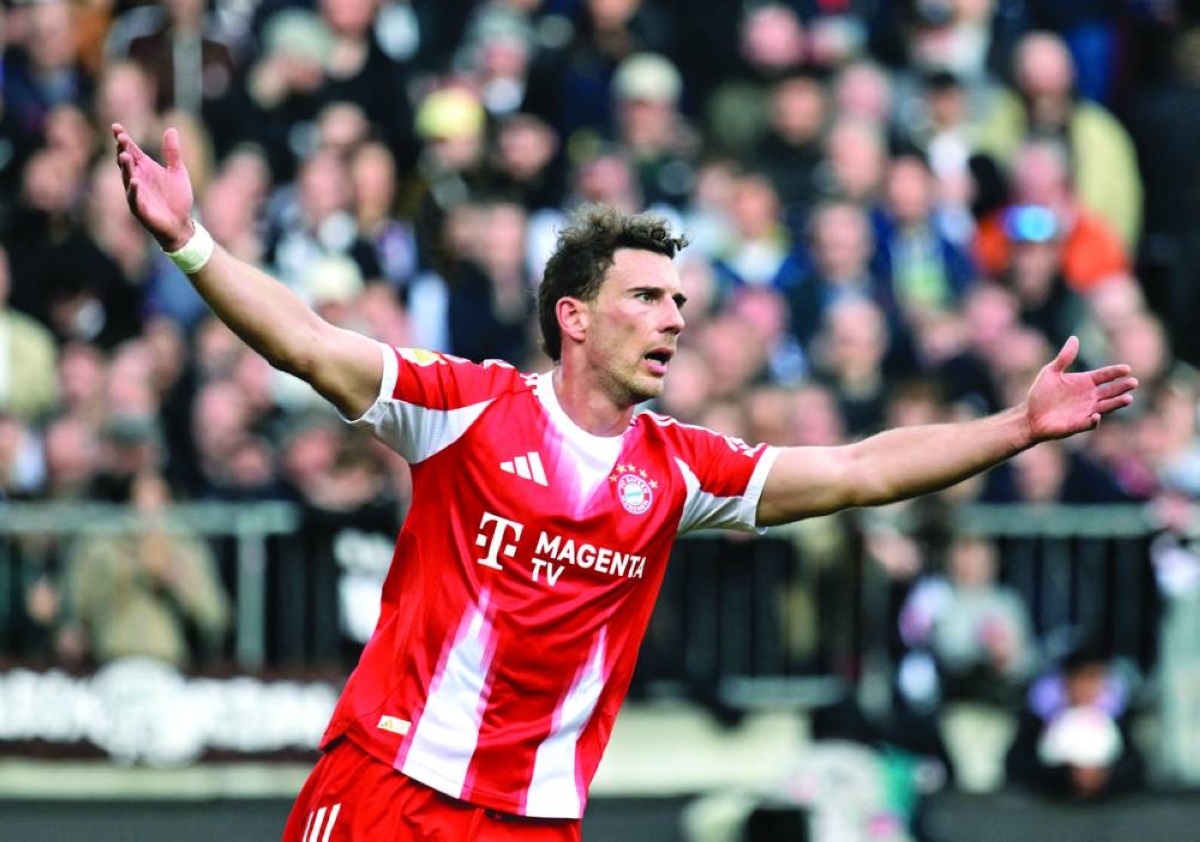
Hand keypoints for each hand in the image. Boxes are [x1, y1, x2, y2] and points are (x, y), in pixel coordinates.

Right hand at [112, 123, 194, 251]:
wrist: (181, 223)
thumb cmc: (177, 198)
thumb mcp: (178, 171)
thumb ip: (172, 152)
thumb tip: (171, 129)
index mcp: (145, 168)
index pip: (131, 150)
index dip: (123, 139)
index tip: (116, 127)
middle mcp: (137, 178)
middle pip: (126, 162)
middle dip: (122, 150)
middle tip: (120, 138)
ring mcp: (136, 193)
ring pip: (127, 178)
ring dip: (125, 168)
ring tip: (124, 156)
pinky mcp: (140, 209)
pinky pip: (134, 198)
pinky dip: (134, 190)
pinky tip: (134, 181)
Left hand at [1025, 336, 1136, 441]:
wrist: (1030, 416)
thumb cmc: (1041, 394)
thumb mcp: (1051, 372)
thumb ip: (1064, 357)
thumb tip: (1074, 338)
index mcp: (1085, 382)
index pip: (1104, 376)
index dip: (1115, 372)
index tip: (1127, 368)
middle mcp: (1089, 397)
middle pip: (1110, 391)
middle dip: (1122, 387)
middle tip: (1133, 382)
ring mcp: (1086, 411)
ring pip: (1105, 407)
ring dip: (1116, 403)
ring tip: (1128, 399)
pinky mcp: (1078, 424)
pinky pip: (1089, 423)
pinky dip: (1094, 420)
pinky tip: (1097, 415)